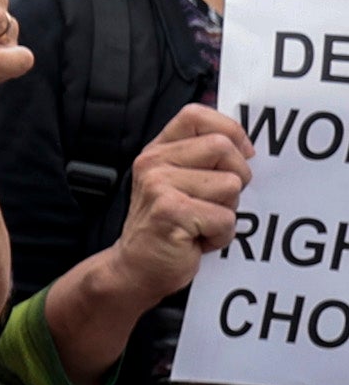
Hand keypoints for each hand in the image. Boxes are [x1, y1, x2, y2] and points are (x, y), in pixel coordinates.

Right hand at [97, 103, 252, 310]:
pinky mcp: (170, 211)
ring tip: (202, 224)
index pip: (196, 115)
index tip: (240, 155)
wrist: (134, 269)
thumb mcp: (179, 184)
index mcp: (157, 151)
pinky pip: (224, 217)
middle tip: (217, 202)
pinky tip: (197, 240)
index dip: (229, 130)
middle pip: (223, 147)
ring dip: (227, 211)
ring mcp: (158, 185)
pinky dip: (220, 235)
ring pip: (230, 185)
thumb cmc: (168, 228)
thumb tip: (248, 150)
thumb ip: (202, 160)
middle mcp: (153, 163)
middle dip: (236, 177)